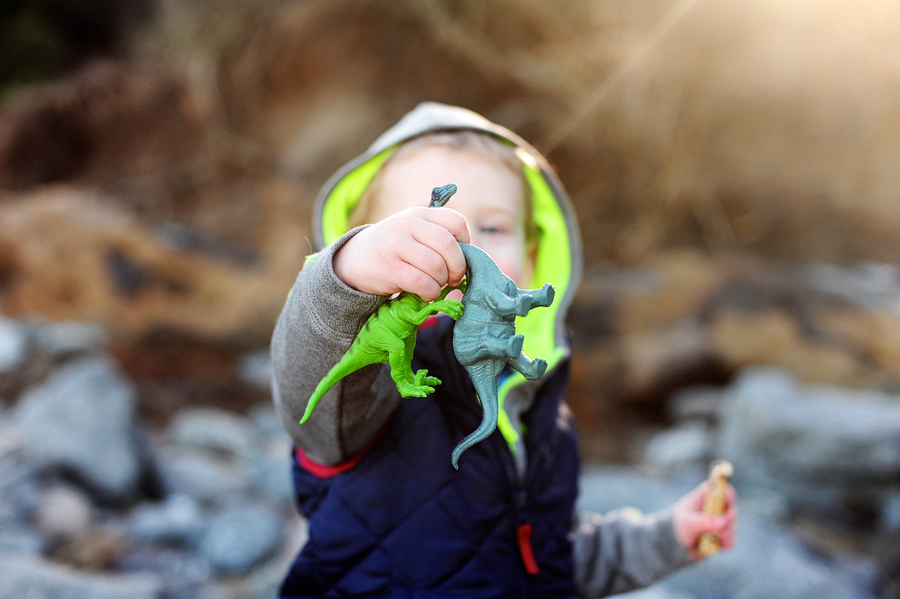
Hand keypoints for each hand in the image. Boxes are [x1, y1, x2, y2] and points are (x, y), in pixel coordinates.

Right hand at [333, 207, 469, 300]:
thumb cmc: (393, 249)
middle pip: (448, 244)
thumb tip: (471, 262)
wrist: (353, 259)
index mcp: (419, 214)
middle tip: (454, 278)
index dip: (466, 243)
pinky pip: (422, 282)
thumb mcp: (413, 233)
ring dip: (442, 282)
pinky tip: (426, 294)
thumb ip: (437, 239)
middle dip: (458, 267)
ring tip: (436, 286)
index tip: (460, 258)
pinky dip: (430, 292)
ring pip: (436, 265)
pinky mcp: (388, 268)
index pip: (455, 222)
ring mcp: (396, 245)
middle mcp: (408, 224)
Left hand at [672, 481, 736, 559]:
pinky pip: (730, 539)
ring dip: (729, 531)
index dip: (726, 492)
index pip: (718, 489)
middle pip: (729, 507)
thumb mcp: (688, 522)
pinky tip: (722, 545)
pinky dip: (728, 542)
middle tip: (723, 525)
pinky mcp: (719, 537)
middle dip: (729, 517)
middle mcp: (712, 509)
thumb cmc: (676, 526)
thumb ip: (704, 521)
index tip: (729, 499)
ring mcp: (717, 523)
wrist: (671, 546)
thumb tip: (723, 522)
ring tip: (720, 538)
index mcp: (702, 498)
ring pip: (731, 524)